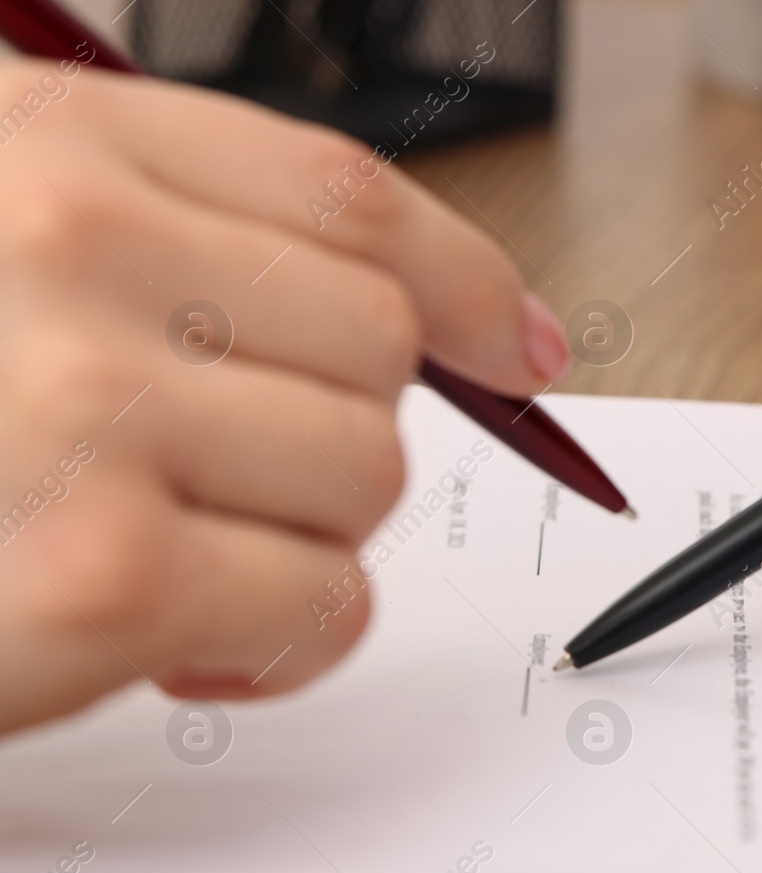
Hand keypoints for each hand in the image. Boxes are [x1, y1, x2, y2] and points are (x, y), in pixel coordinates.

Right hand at [0, 62, 569, 728]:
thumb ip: (173, 247)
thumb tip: (437, 321)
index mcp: (48, 147)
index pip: (347, 200)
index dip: (467, 279)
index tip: (519, 345)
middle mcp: (70, 245)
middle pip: (378, 349)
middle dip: (329, 435)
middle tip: (217, 479)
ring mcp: (83, 405)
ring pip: (363, 478)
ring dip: (294, 540)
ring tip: (165, 550)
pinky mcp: (99, 572)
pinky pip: (320, 603)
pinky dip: (277, 643)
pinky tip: (176, 638)